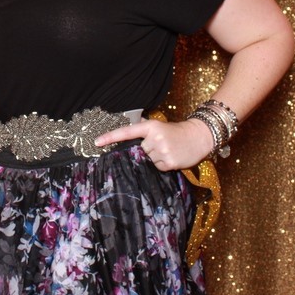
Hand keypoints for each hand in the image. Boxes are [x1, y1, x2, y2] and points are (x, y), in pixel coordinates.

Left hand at [94, 118, 214, 170]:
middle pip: (138, 150)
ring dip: (155, 158)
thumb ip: (143, 131)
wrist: (199, 137)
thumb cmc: (176, 132)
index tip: (96, 142)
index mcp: (150, 126)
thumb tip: (126, 137)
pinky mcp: (168, 162)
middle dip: (146, 150)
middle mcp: (154, 137)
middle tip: (161, 145)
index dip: (110, 137)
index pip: (126, 132)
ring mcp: (161, 150)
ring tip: (168, 150)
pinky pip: (157, 167)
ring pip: (147, 160)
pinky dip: (162, 165)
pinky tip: (171, 157)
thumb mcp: (159, 127)